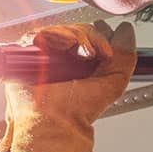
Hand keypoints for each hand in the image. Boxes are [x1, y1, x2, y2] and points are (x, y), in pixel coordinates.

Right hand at [0, 21, 136, 151]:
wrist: (55, 122)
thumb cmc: (78, 111)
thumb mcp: (113, 84)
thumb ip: (125, 57)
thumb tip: (126, 30)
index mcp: (82, 64)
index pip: (92, 37)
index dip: (100, 36)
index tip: (106, 48)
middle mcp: (63, 58)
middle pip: (77, 29)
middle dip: (90, 36)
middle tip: (92, 53)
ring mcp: (45, 54)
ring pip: (61, 29)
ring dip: (74, 35)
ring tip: (78, 50)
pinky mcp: (27, 53)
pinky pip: (40, 32)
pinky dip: (54, 34)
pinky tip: (65, 45)